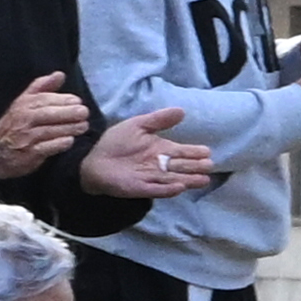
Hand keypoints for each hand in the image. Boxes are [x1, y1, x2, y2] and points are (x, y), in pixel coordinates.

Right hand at [0, 71, 92, 177]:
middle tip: (84, 112)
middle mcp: (23, 120)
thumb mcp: (24, 102)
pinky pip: (47, 148)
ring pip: (50, 131)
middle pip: (47, 114)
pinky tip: (70, 141)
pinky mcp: (29, 154)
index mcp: (23, 105)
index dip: (62, 100)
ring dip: (69, 128)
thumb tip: (60, 74)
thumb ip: (42, 87)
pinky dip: (59, 144)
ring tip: (83, 126)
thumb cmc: (15, 124)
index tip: (78, 101)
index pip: (43, 100)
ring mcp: (25, 138)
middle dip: (68, 113)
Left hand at [77, 107, 208, 200]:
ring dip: (189, 180)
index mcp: (162, 149)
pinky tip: (180, 187)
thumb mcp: (137, 126)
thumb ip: (158, 119)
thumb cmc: (115, 143)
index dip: (195, 152)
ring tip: (203, 179)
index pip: (183, 151)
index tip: (207, 152)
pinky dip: (168, 189)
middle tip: (208, 165)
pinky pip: (157, 190)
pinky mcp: (141, 188)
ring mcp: (152, 178)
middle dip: (196, 166)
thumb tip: (182, 110)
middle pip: (182, 166)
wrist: (93, 160)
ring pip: (175, 179)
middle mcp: (161, 165)